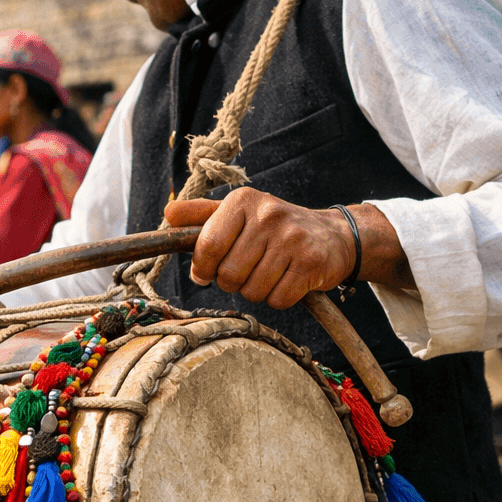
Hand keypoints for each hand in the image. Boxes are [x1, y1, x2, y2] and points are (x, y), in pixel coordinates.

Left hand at [163, 189, 357, 309]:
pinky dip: (279, 298)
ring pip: (252, 291)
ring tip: (269, 273)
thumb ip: (200, 216)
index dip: (204, 268)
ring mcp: (292, 238)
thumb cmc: (274, 229)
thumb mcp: (238, 214)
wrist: (332, 236)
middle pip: (228, 275)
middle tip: (248, 270)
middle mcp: (268, 215)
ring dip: (256, 291)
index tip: (208, 272)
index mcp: (242, 201)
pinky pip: (277, 299)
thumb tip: (168, 214)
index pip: (207, 246)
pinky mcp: (311, 263)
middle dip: (233, 282)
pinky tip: (288, 280)